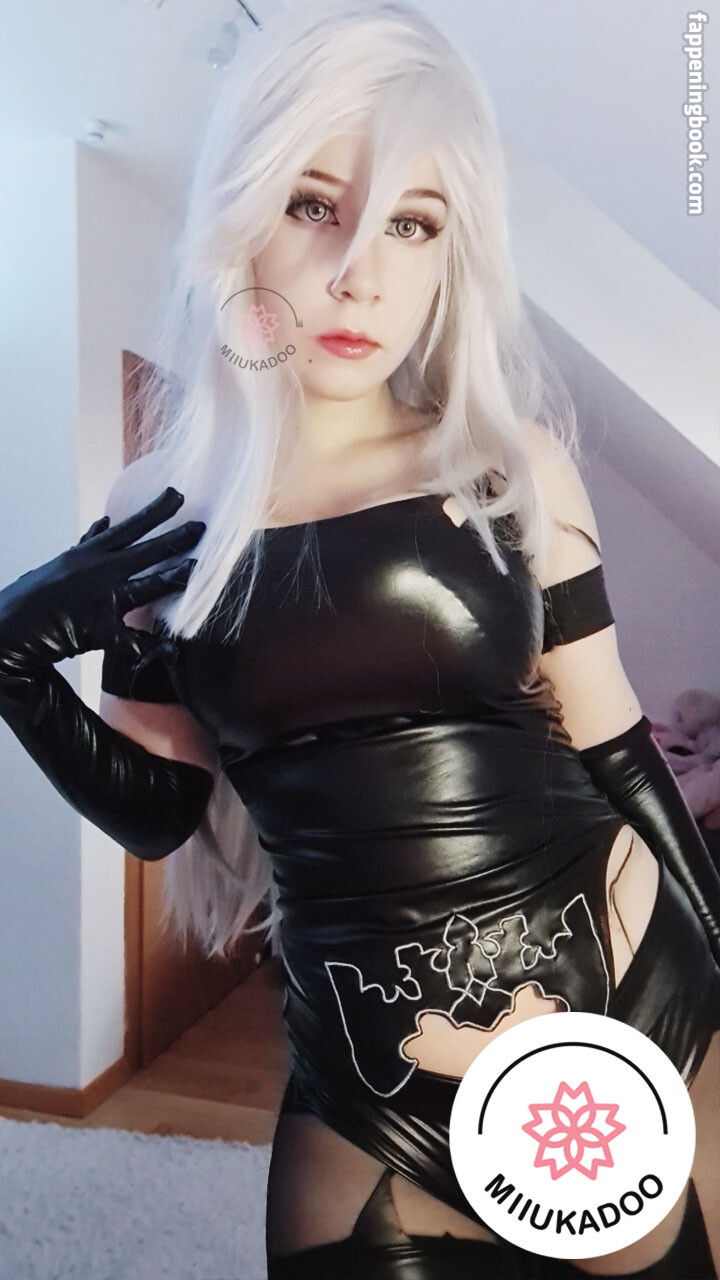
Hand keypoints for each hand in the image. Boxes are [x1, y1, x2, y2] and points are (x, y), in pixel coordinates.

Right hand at [0, 487, 204, 673]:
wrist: (12, 627)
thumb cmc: (38, 595)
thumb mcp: (63, 561)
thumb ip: (88, 544)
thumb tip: (105, 522)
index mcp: (89, 555)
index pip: (128, 527)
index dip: (155, 511)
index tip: (178, 494)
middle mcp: (97, 571)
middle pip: (145, 550)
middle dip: (176, 538)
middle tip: (202, 527)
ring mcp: (100, 599)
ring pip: (145, 586)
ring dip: (174, 578)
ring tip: (197, 570)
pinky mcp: (99, 629)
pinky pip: (132, 639)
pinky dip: (151, 644)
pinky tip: (172, 646)